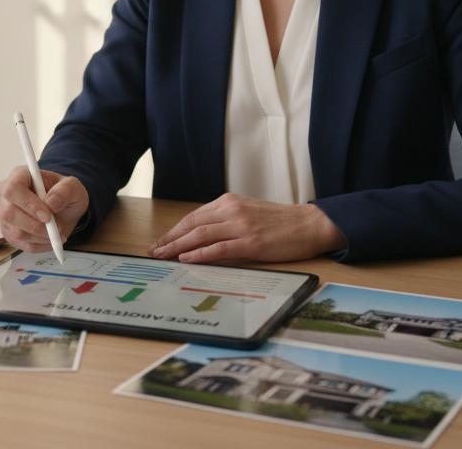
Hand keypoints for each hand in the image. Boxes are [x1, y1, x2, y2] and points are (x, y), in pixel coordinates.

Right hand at [0, 165, 89, 252]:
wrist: (65, 209)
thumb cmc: (65, 194)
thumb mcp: (73, 187)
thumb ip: (65, 190)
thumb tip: (51, 202)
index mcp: (20, 176)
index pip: (12, 190)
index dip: (28, 204)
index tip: (47, 216)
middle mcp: (8, 196)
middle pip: (9, 214)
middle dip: (35, 226)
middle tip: (56, 228)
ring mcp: (6, 216)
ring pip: (16, 233)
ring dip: (41, 237)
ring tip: (58, 231)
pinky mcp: (10, 233)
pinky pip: (22, 245)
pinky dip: (41, 245)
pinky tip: (51, 238)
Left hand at [147, 192, 346, 262]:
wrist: (308, 224)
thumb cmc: (279, 222)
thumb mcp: (248, 212)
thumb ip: (225, 220)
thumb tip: (200, 235)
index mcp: (229, 202)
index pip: (193, 216)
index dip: (173, 230)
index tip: (160, 241)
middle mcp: (231, 210)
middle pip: (191, 225)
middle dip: (169, 239)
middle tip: (153, 251)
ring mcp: (240, 226)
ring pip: (200, 235)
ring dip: (177, 247)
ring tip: (162, 256)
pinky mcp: (250, 242)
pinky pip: (218, 249)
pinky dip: (199, 254)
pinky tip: (186, 259)